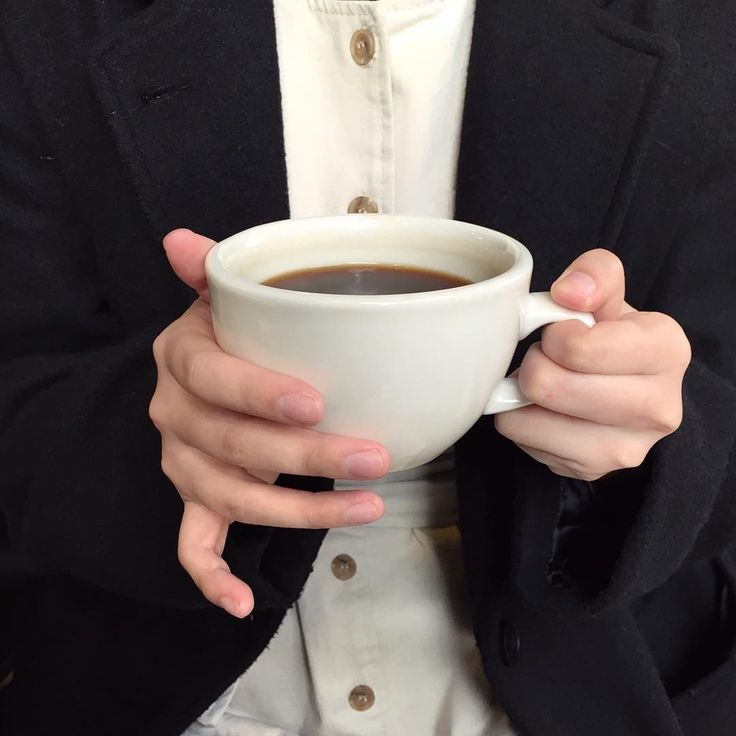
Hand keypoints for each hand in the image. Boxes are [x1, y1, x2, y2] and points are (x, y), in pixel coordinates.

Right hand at [150, 230, 387, 616]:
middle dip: (307, 455)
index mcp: (182, 359)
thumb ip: (213, 273)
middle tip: (374, 457)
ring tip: (367, 507)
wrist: (200, 374)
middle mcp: (175, 415)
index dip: (257, 393)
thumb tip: (181, 239)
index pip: (213, 378)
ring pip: (232, 497)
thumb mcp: (222, 300)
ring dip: (299, 508)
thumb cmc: (226, 336)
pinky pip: (192, 545)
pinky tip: (242, 602)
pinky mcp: (192, 500)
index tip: (315, 402)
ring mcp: (183, 464)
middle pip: (235, 445)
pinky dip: (212, 577)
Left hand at [495, 249, 690, 480]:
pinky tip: (543, 408)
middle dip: (536, 363)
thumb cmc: (610, 338)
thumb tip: (569, 292)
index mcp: (666, 351)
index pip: (578, 347)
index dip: (554, 334)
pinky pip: (521, 440)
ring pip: (528, 418)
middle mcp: (657, 408)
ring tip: (547, 381)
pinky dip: (519, 419)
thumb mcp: (607, 295)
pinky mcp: (591, 471)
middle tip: (549, 357)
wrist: (626, 388)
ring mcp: (625, 449)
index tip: (562, 332)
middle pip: (549, 386)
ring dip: (522, 393)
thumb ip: (595, 274)